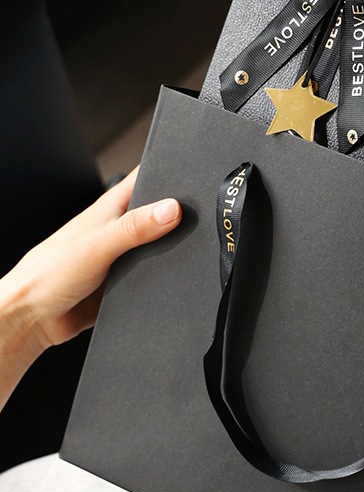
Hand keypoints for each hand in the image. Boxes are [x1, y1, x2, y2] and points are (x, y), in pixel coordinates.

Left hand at [0, 168, 180, 373]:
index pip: (147, 179)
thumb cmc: (47, 276)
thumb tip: (172, 209)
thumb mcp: (98, 245)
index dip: (171, 171)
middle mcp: (119, 230)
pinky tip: (175, 279)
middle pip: (161, 213)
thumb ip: (136, 227)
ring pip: (162, 246)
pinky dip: (167, 277)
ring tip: (191, 249)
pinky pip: (157, 276)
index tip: (196, 175)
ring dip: (175, 249)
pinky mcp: (128, 282)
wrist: (32, 321)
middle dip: (182, 214)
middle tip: (202, 218)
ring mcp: (125, 256)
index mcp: (110, 209)